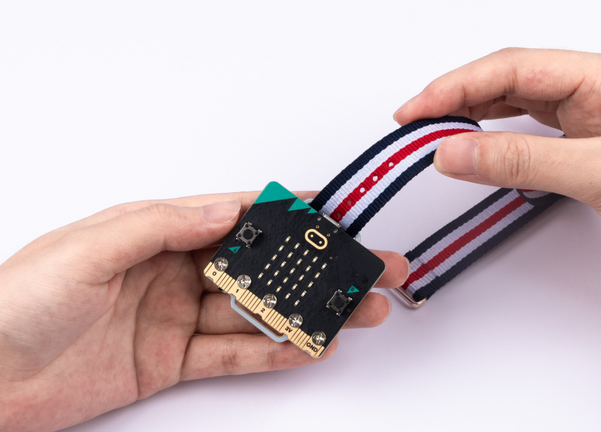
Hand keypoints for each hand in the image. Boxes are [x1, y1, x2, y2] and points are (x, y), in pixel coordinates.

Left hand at [0, 192, 408, 431]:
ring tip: (352, 310)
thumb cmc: (16, 303)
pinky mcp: (171, 361)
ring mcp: (175, 318)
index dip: (284, 213)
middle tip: (360, 268)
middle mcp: (172, 271)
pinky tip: (307, 345)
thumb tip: (222, 209)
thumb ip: (159, 225)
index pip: (233, 216)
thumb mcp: (87, 249)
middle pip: (258, 267)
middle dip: (313, 267)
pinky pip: (232, 356)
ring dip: (305, 311)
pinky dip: (272, 353)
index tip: (329, 211)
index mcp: (153, 231)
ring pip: (254, 313)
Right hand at [394, 48, 600, 312]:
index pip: (515, 69)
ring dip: (474, 120)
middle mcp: (598, 96)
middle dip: (460, 98)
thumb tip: (456, 151)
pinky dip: (497, 147)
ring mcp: (591, 128)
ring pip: (516, 110)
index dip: (459, 85)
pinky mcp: (586, 160)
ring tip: (437, 131)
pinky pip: (528, 142)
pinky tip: (478, 151)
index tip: (421, 107)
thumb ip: (521, 160)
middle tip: (417, 119)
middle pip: (510, 83)